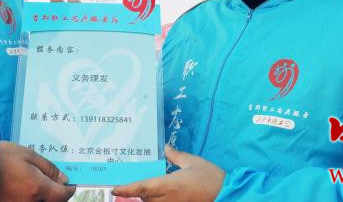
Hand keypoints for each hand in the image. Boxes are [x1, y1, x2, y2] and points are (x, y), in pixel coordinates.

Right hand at [0, 141, 75, 201]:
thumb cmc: (0, 157)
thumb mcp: (27, 155)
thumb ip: (48, 168)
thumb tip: (64, 180)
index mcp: (37, 188)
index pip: (63, 195)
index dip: (68, 189)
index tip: (68, 184)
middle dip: (56, 194)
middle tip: (52, 183)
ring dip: (43, 197)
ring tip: (34, 185)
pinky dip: (30, 199)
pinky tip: (24, 190)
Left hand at [110, 145, 224, 201]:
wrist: (228, 195)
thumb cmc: (211, 177)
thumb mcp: (193, 162)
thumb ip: (176, 155)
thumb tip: (165, 147)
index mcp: (170, 185)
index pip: (143, 188)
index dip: (127, 189)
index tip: (114, 188)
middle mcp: (169, 199)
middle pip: (145, 199)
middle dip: (139, 191)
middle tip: (132, 182)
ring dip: (148, 197)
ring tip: (147, 187)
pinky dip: (158, 200)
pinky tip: (160, 194)